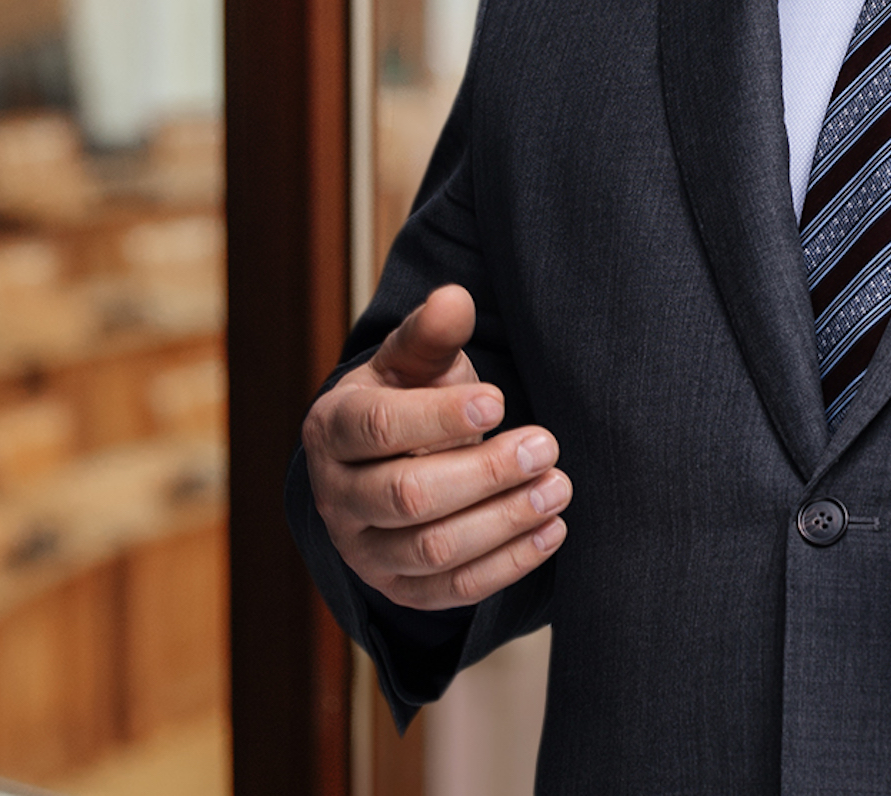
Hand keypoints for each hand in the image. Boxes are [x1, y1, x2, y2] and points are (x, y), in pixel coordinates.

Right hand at [303, 284, 570, 609]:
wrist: (388, 464)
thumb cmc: (406, 398)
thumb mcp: (413, 361)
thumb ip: (432, 332)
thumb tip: (455, 297)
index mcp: (332, 428)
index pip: (378, 428)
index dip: (439, 418)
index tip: (500, 400)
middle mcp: (336, 496)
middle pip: (408, 495)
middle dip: (486, 473)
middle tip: (547, 445)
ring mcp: (364, 552)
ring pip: (433, 550)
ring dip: (505, 521)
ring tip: (558, 487)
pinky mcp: (399, 591)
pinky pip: (453, 592)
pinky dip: (508, 564)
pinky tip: (551, 530)